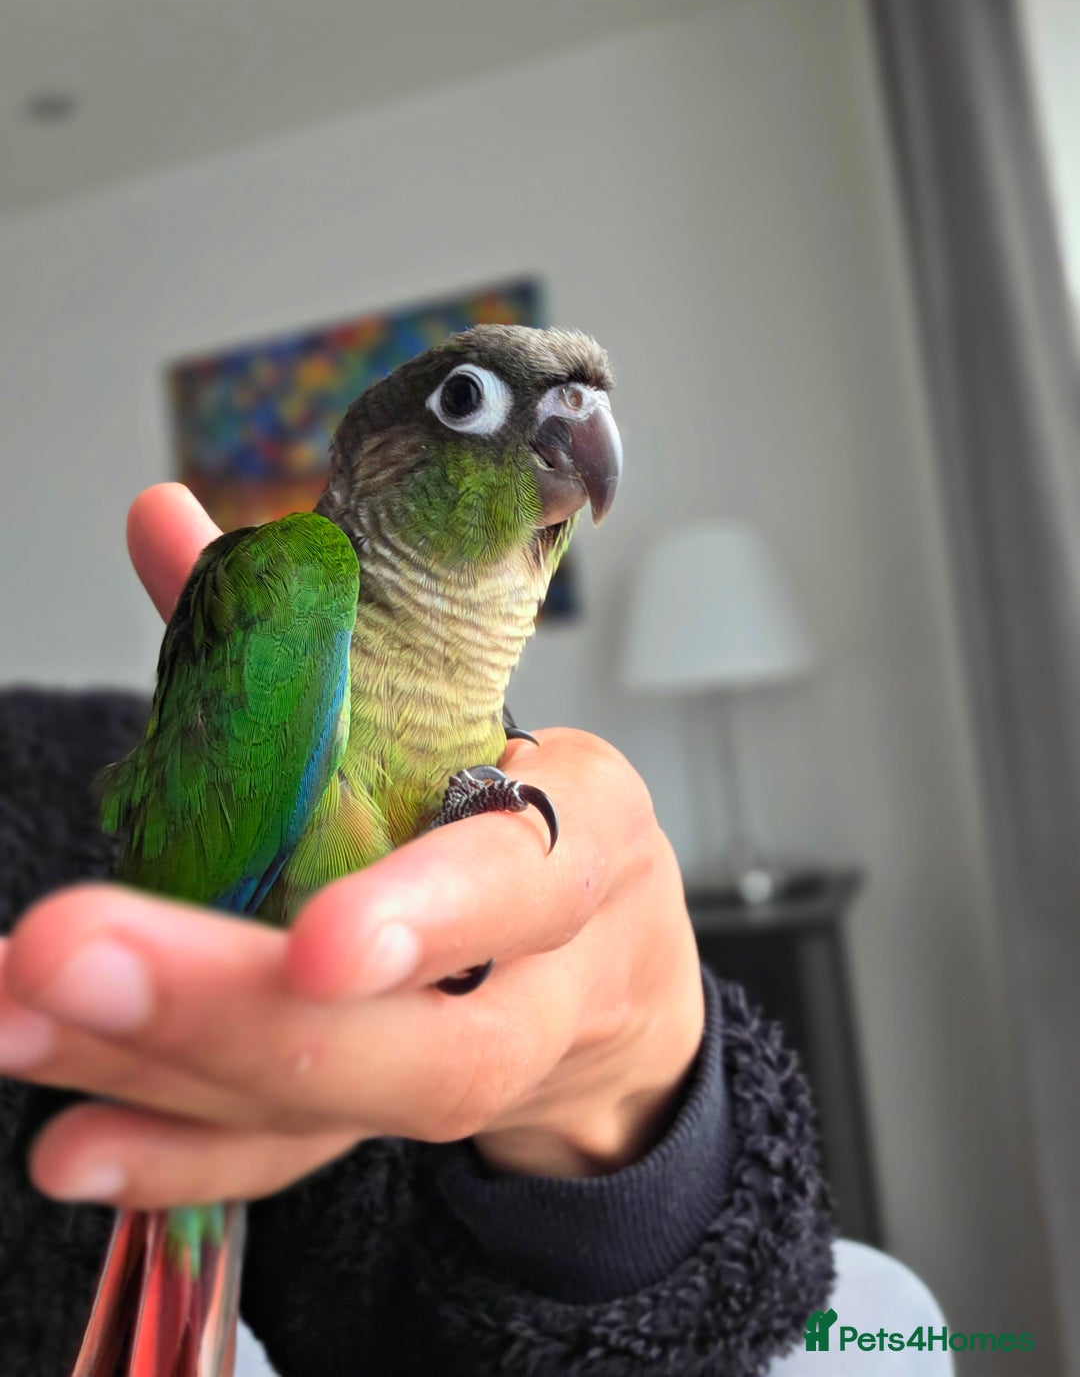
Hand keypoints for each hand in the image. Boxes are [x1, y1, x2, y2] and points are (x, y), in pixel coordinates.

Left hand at [0, 484, 703, 1205]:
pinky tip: (78, 1143)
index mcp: (584, 829)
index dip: (434, 913)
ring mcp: (495, 1066)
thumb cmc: (535, 808)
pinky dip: (193, 1153)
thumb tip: (165, 520)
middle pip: (439, 1039)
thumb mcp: (470, 709)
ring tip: (21, 1021)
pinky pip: (317, 1156)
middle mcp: (555, 969)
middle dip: (241, 1012)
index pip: (529, 875)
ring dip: (176, 1071)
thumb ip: (313, 627)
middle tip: (68, 956)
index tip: (316, 939)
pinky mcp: (417, 1123)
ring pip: (362, 1104)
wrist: (617, 964)